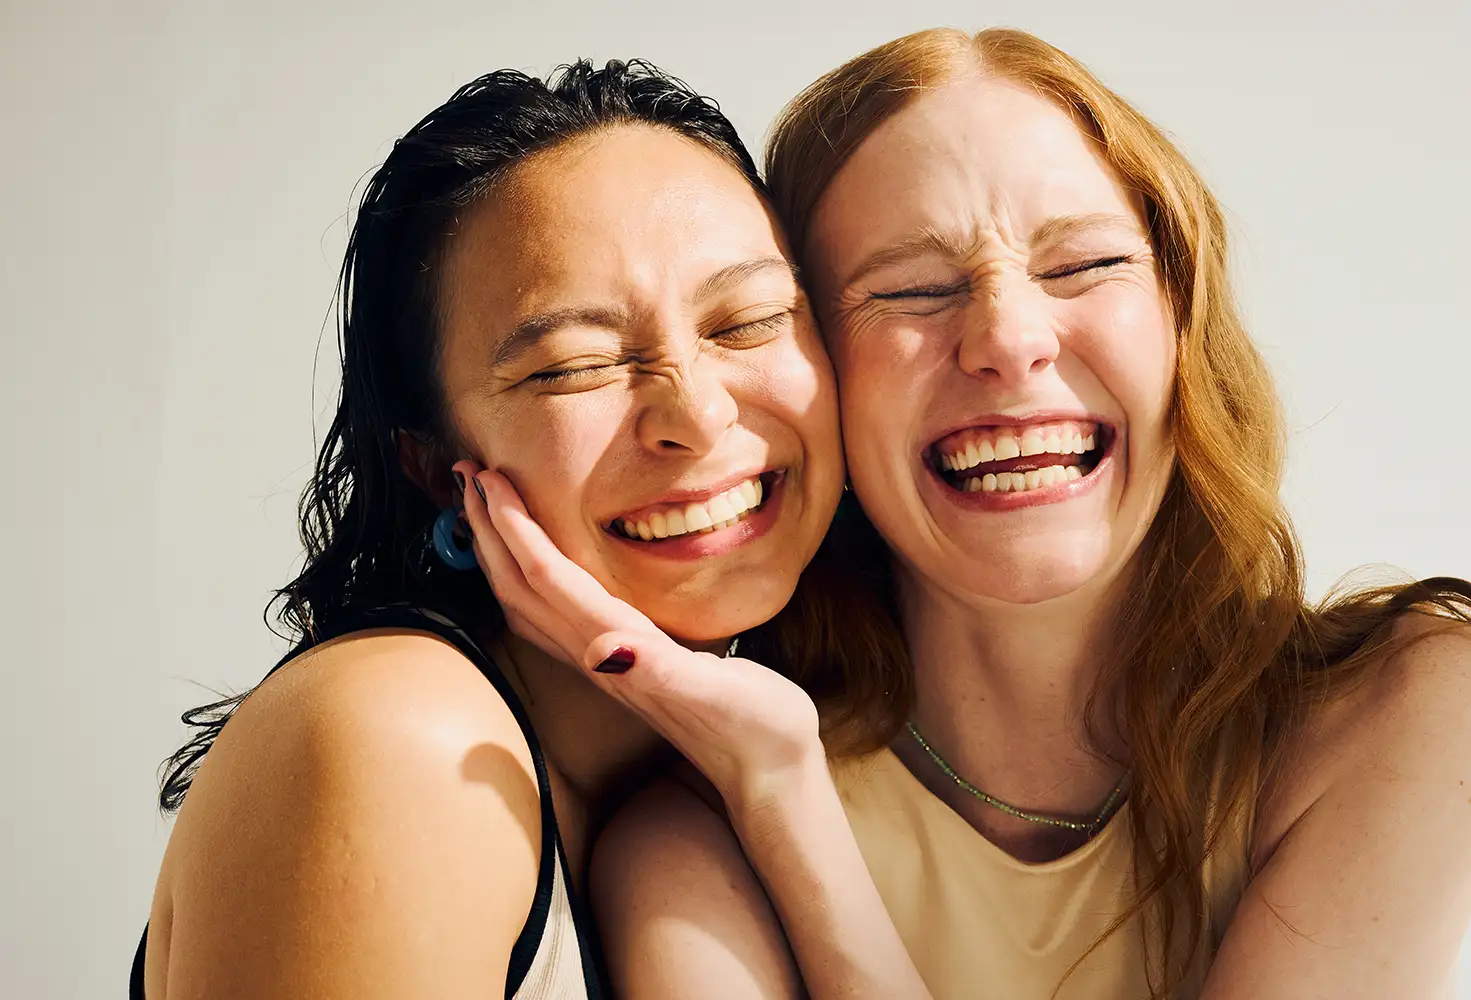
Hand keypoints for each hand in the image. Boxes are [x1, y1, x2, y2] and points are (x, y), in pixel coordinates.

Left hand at [453, 461, 823, 809]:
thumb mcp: (717, 693)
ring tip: (487, 512)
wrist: (768, 774)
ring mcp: (607, 666)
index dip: (514, 529)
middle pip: (522, 589)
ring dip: (501, 556)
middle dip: (490, 532)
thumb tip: (605, 650)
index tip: (489, 480)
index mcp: (618, 649)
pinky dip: (532, 582)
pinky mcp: (625, 668)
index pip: (547, 578)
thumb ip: (661, 671)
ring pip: (531, 606)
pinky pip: (557, 618)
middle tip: (467, 476)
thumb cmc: (755, 728)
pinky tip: (542, 567)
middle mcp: (600, 658)